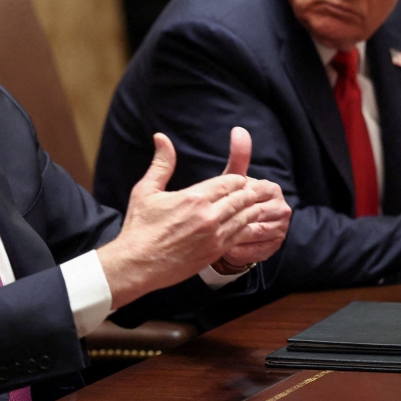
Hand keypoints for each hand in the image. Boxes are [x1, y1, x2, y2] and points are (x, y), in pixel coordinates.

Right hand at [97, 131, 279, 308]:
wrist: (137, 264)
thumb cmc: (139, 227)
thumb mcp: (146, 190)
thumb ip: (161, 163)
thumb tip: (161, 137)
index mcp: (195, 197)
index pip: (230, 182)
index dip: (238, 179)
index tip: (241, 179)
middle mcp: (209, 216)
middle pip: (242, 198)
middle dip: (251, 192)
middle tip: (262, 189)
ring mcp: (215, 236)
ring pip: (246, 218)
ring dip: (254, 209)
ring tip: (263, 204)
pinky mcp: (215, 252)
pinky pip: (241, 237)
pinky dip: (249, 228)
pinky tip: (253, 225)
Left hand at [217, 128, 289, 265]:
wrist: (235, 230)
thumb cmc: (230, 200)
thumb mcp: (232, 179)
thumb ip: (238, 157)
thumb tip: (239, 130)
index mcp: (271, 189)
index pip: (250, 193)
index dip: (229, 200)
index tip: (211, 204)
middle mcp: (281, 209)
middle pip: (252, 214)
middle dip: (230, 219)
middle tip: (208, 223)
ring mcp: (280, 229)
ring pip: (253, 234)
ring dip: (233, 237)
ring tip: (214, 237)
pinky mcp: (274, 248)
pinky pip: (255, 251)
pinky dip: (238, 251)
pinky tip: (224, 250)